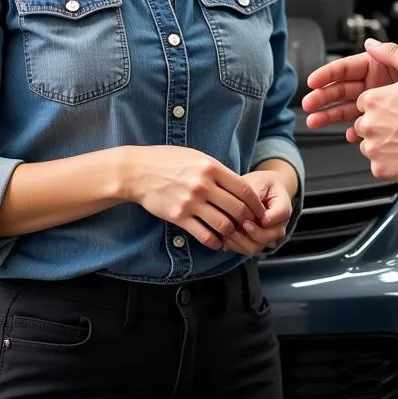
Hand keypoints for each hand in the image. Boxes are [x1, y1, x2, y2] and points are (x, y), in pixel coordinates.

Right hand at [122, 146, 265, 250]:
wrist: (138, 172)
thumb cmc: (168, 161)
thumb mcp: (196, 156)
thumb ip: (217, 170)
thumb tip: (237, 185)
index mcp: (211, 167)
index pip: (244, 189)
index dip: (256, 203)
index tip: (259, 210)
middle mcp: (203, 185)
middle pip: (237, 209)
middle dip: (248, 220)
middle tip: (251, 225)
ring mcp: (191, 202)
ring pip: (223, 224)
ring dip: (232, 232)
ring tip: (234, 234)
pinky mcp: (178, 217)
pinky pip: (204, 235)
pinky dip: (214, 241)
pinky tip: (217, 241)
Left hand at [222, 168, 293, 255]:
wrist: (264, 190)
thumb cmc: (259, 184)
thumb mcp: (256, 182)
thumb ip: (251, 194)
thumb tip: (240, 210)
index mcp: (283, 207)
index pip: (279, 216)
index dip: (263, 220)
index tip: (245, 220)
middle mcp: (279, 225)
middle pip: (267, 237)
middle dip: (249, 234)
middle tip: (234, 227)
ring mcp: (269, 236)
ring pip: (256, 248)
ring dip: (240, 243)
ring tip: (227, 233)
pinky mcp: (258, 242)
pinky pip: (247, 250)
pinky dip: (235, 246)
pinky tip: (225, 237)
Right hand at [302, 38, 397, 139]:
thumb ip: (392, 52)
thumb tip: (371, 42)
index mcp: (380, 72)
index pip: (347, 69)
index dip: (328, 74)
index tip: (313, 82)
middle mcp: (377, 90)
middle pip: (342, 90)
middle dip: (323, 96)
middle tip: (308, 104)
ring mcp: (379, 111)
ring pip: (347, 110)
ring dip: (329, 115)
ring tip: (314, 121)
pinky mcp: (382, 130)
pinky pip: (360, 129)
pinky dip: (352, 132)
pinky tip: (347, 134)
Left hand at [351, 40, 397, 182]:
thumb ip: (392, 53)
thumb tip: (372, 45)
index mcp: (373, 100)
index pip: (365, 101)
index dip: (383, 103)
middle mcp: (368, 124)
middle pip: (366, 123)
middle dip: (381, 123)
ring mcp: (373, 148)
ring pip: (371, 144)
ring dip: (384, 142)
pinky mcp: (380, 168)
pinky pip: (378, 163)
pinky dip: (389, 160)